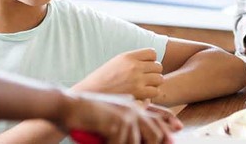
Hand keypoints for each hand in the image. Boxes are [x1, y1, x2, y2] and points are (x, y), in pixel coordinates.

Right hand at [55, 91, 180, 143]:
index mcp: (132, 106)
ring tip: (113, 141)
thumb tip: (137, 137)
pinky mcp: (117, 123)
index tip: (178, 130)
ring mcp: (126, 115)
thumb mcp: (110, 118)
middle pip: (156, 132)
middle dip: (156, 143)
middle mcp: (132, 109)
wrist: (67, 105)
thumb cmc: (85, 115)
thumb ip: (125, 124)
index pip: (157, 116)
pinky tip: (106, 143)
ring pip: (141, 142)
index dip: (168, 124)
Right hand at [74, 48, 164, 101]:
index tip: (144, 67)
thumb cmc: (102, 80)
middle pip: (158, 66)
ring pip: (159, 79)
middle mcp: (134, 66)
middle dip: (153, 73)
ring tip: (144, 87)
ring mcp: (137, 79)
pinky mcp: (138, 92)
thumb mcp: (115, 62)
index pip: (152, 53)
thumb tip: (148, 59)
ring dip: (154, 84)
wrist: (92, 93)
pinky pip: (155, 91)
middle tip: (145, 80)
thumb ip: (131, 60)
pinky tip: (143, 95)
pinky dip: (151, 94)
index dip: (150, 61)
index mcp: (128, 56)